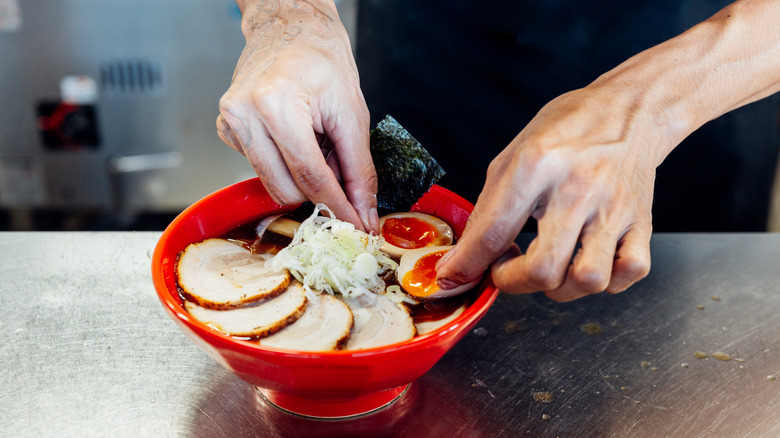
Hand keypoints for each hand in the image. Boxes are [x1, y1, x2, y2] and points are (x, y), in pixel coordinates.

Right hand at [217, 0, 377, 231]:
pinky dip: (282, 162)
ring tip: (314, 142)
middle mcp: (245, 114)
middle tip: (337, 166)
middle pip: (286, 189)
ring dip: (300, 176)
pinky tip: (292, 135)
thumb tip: (363, 210)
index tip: (355, 225)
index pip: (310, 176)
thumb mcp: (352, 114)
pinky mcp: (225, 129)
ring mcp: (230, 122)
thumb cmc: (321, 58)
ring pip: (271, 184)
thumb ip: (359, 168)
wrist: (289, 27)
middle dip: (318, 190)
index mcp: (277, 104)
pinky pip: (260, 168)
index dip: (337, 206)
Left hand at [437, 84, 668, 301]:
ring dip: (561, 288)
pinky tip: (588, 262)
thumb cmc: (566, 131)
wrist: (627, 109)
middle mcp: (577, 189)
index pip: (494, 232)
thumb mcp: (512, 156)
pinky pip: (631, 271)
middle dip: (514, 283)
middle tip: (507, 269)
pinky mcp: (642, 220)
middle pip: (543, 269)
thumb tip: (463, 259)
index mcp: (536, 165)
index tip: (455, 276)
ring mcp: (614, 208)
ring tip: (550, 268)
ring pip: (588, 280)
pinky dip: (608, 281)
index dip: (467, 265)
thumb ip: (487, 210)